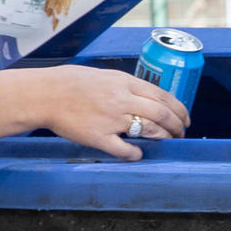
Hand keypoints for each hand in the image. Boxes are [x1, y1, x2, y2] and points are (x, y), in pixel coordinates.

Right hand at [0, 64, 189, 159]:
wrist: (44, 94)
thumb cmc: (70, 83)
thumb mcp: (103, 76)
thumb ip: (125, 86)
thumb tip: (146, 97)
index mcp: (124, 82)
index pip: (162, 96)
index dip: (179, 109)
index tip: (185, 119)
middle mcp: (122, 99)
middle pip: (162, 114)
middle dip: (178, 126)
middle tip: (181, 134)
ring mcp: (112, 119)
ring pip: (150, 130)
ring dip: (164, 138)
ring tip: (168, 142)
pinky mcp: (99, 137)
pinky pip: (125, 150)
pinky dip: (136, 154)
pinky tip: (138, 154)